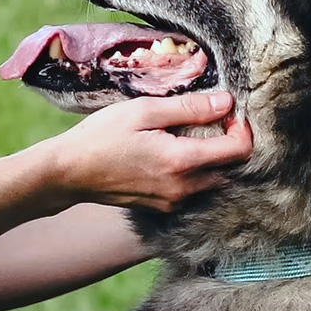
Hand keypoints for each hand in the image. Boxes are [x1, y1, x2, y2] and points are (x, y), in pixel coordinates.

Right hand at [42, 91, 251, 212]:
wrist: (68, 173)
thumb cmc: (101, 136)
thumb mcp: (143, 111)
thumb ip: (188, 107)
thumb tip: (226, 102)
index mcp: (181, 162)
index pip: (238, 150)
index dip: (242, 128)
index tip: (228, 112)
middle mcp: (183, 188)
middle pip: (230, 168)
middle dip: (229, 143)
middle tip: (211, 120)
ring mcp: (173, 202)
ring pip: (213, 180)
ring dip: (212, 159)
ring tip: (190, 134)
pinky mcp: (162, 208)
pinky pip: (193, 190)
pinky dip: (194, 172)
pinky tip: (172, 153)